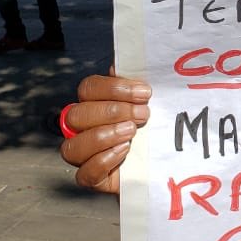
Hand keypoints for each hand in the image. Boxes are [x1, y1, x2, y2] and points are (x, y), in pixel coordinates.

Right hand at [59, 70, 151, 193]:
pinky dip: (103, 161)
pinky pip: (84, 174)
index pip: (88, 88)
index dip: (114, 88)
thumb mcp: (151, 103)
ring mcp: (85, 156)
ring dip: (103, 136)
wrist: (168, 163)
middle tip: (143, 114)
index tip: (145, 92)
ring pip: (72, 147)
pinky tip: (124, 151)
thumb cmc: (156, 127)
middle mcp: (83, 129)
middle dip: (111, 112)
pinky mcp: (94, 180)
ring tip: (132, 133)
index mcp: (94, 104)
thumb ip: (137, 83)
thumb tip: (127, 60)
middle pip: (76, 115)